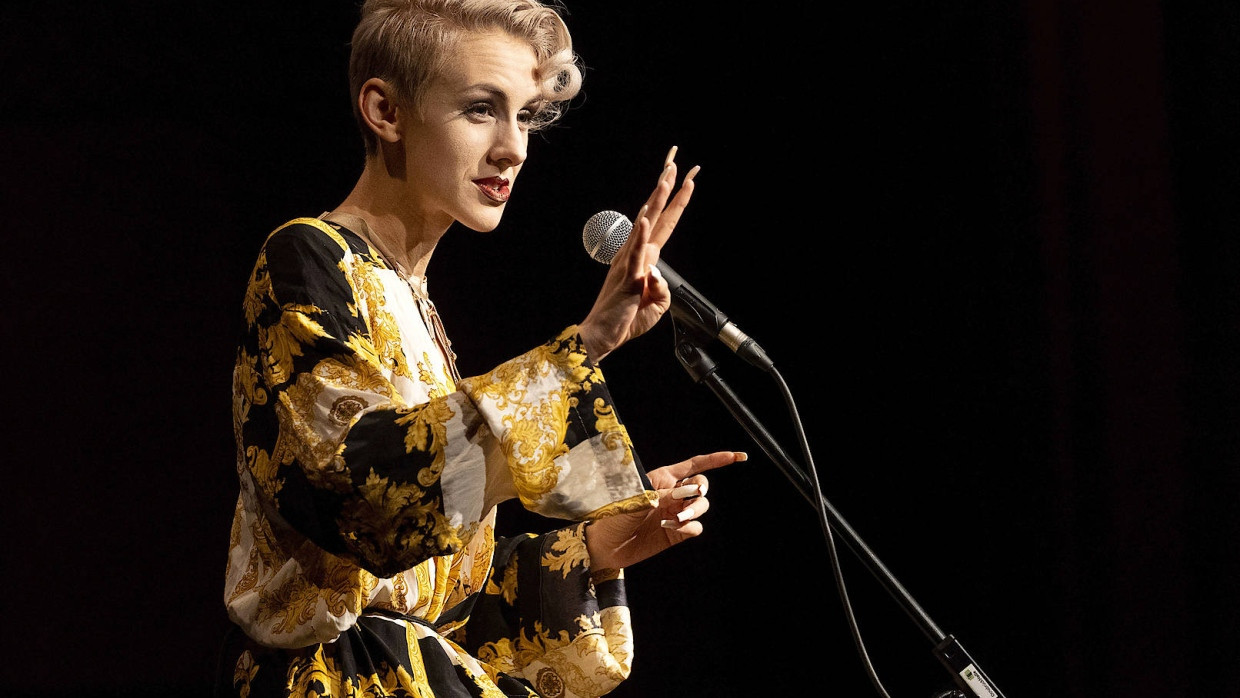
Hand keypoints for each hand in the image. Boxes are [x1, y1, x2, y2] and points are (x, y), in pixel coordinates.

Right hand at [578, 145, 699, 360]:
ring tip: (668, 178)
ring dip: (657, 201)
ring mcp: (629, 263)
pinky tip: (646, 217)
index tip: (687, 181)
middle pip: (655, 216)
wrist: (602, 336)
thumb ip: (662, 287)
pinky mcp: (627, 277)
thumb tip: (659, 275)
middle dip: (668, 190)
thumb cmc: (625, 321)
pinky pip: (636, 253)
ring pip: (646, 225)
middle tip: (678, 164)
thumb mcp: (656, 305)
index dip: (676, 204)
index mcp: (643, 260)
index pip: (663, 225)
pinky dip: (641, 234)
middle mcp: (635, 254)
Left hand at [584, 450, 745, 571]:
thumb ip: (667, 494)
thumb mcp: (640, 497)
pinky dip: (690, 528)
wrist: (603, 544)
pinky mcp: (675, 534)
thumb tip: (693, 492)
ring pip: (701, 507)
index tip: (739, 457)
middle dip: (702, 491)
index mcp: (663, 477)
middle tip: (693, 497)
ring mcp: (675, 514)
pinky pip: (695, 528)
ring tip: (677, 519)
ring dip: (694, 511)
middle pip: (702, 486)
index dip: (717, 459)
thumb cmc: (613, 513)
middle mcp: (673, 494)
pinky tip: (672, 529)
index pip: (695, 464)